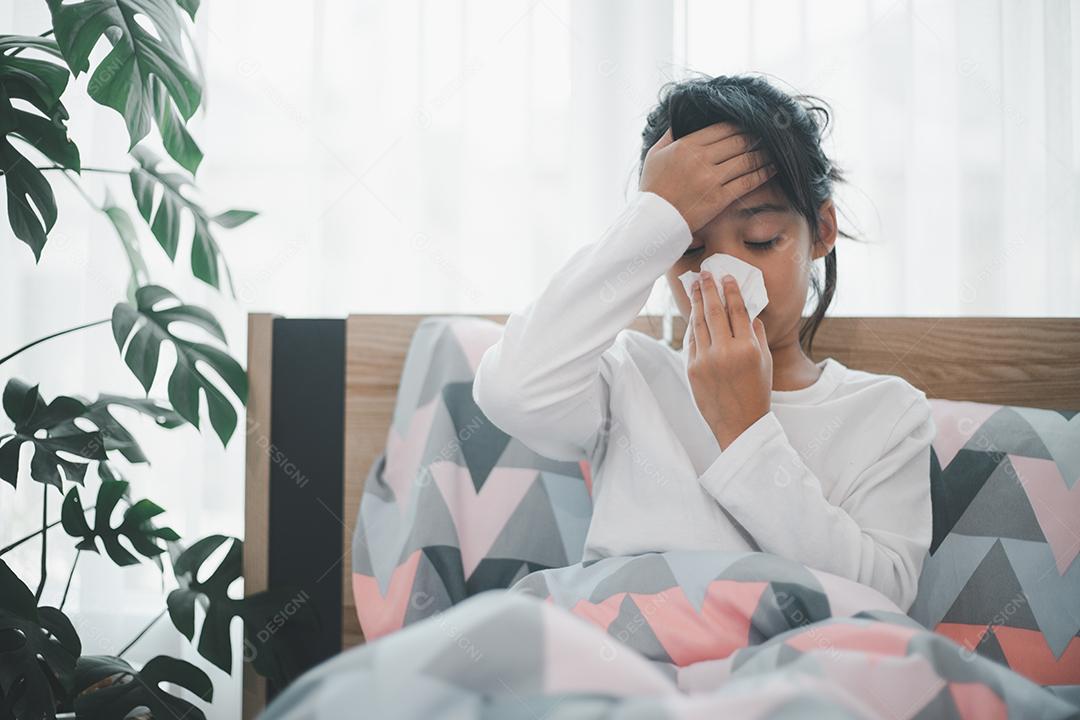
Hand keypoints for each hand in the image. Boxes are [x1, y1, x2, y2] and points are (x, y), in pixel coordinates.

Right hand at [639, 122, 776, 233]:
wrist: (653, 222)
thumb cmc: (653, 189)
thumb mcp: (655, 155)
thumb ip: (670, 135)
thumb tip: (681, 119)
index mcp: (686, 145)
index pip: (723, 128)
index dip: (741, 126)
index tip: (750, 126)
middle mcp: (700, 159)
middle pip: (738, 141)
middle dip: (756, 137)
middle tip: (768, 136)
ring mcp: (711, 179)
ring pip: (746, 160)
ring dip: (763, 154)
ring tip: (774, 151)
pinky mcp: (720, 199)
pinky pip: (747, 182)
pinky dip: (763, 173)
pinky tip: (772, 168)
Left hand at [686, 270, 772, 449]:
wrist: (739, 424)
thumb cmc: (756, 392)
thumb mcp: (765, 362)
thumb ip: (757, 334)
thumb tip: (748, 312)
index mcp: (747, 348)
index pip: (737, 310)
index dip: (730, 291)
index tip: (726, 277)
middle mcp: (725, 352)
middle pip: (714, 311)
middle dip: (709, 289)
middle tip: (704, 274)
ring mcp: (706, 361)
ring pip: (699, 324)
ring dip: (696, 303)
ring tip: (695, 287)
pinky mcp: (692, 369)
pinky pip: (692, 341)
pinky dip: (692, 326)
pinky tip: (693, 314)